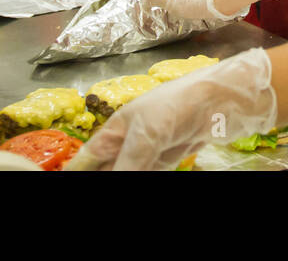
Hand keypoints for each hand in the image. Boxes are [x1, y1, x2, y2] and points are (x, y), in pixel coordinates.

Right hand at [66, 48, 276, 170]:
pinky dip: (145, 178)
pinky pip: (149, 173)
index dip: (75, 172)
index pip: (86, 158)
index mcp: (115, 129)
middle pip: (107, 169)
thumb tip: (113, 181)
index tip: (64, 180)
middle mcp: (128, 140)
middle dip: (103, 177)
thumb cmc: (178, 104)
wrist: (222, 99)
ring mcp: (149, 151)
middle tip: (93, 188)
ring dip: (123, 178)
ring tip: (118, 182)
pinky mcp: (168, 159)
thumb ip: (126, 165)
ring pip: (128, 172)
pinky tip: (142, 180)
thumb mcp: (145, 136)